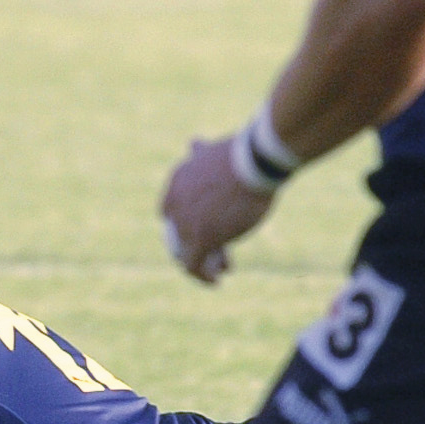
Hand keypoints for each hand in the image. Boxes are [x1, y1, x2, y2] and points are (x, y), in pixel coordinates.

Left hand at [160, 137, 274, 283]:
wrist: (253, 160)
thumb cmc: (241, 153)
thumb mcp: (213, 152)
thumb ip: (201, 154)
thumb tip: (193, 143)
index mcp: (177, 181)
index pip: (172, 210)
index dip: (188, 221)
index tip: (209, 227)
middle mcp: (175, 203)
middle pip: (180, 232)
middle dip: (198, 241)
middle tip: (218, 251)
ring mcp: (186, 222)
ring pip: (187, 251)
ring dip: (203, 261)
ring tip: (220, 269)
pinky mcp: (201, 238)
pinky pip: (193, 264)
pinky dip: (202, 275)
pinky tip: (215, 280)